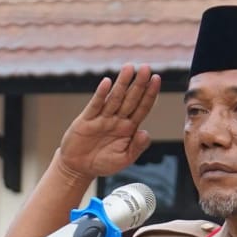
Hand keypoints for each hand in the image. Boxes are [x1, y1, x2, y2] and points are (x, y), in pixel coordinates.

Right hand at [57, 64, 161, 179]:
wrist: (79, 168)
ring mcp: (102, 118)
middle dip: (139, 83)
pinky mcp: (87, 120)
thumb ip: (136, 148)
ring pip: (115, 98)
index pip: (142, 107)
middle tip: (146, 68)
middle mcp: (117, 120)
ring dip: (122, 83)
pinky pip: (95, 105)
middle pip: (131, 99)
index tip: (157, 79)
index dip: (150, 94)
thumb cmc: (102, 163)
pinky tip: (106, 83)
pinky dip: (101, 94)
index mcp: (129, 128)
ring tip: (129, 68)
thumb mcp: (123, 159)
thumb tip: (145, 133)